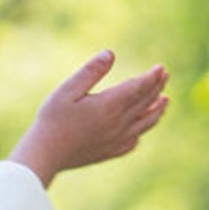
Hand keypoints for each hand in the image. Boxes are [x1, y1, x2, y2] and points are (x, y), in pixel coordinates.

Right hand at [9, 52, 168, 187]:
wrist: (43, 155)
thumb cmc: (51, 120)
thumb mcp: (67, 90)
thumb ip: (91, 71)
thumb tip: (110, 54)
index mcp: (110, 105)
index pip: (140, 87)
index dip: (152, 76)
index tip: (160, 67)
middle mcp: (118, 123)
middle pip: (146, 102)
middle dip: (157, 87)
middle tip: (164, 75)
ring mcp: (115, 140)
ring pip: (145, 124)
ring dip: (157, 110)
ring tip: (165, 101)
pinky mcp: (108, 152)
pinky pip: (132, 142)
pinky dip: (141, 132)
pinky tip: (140, 128)